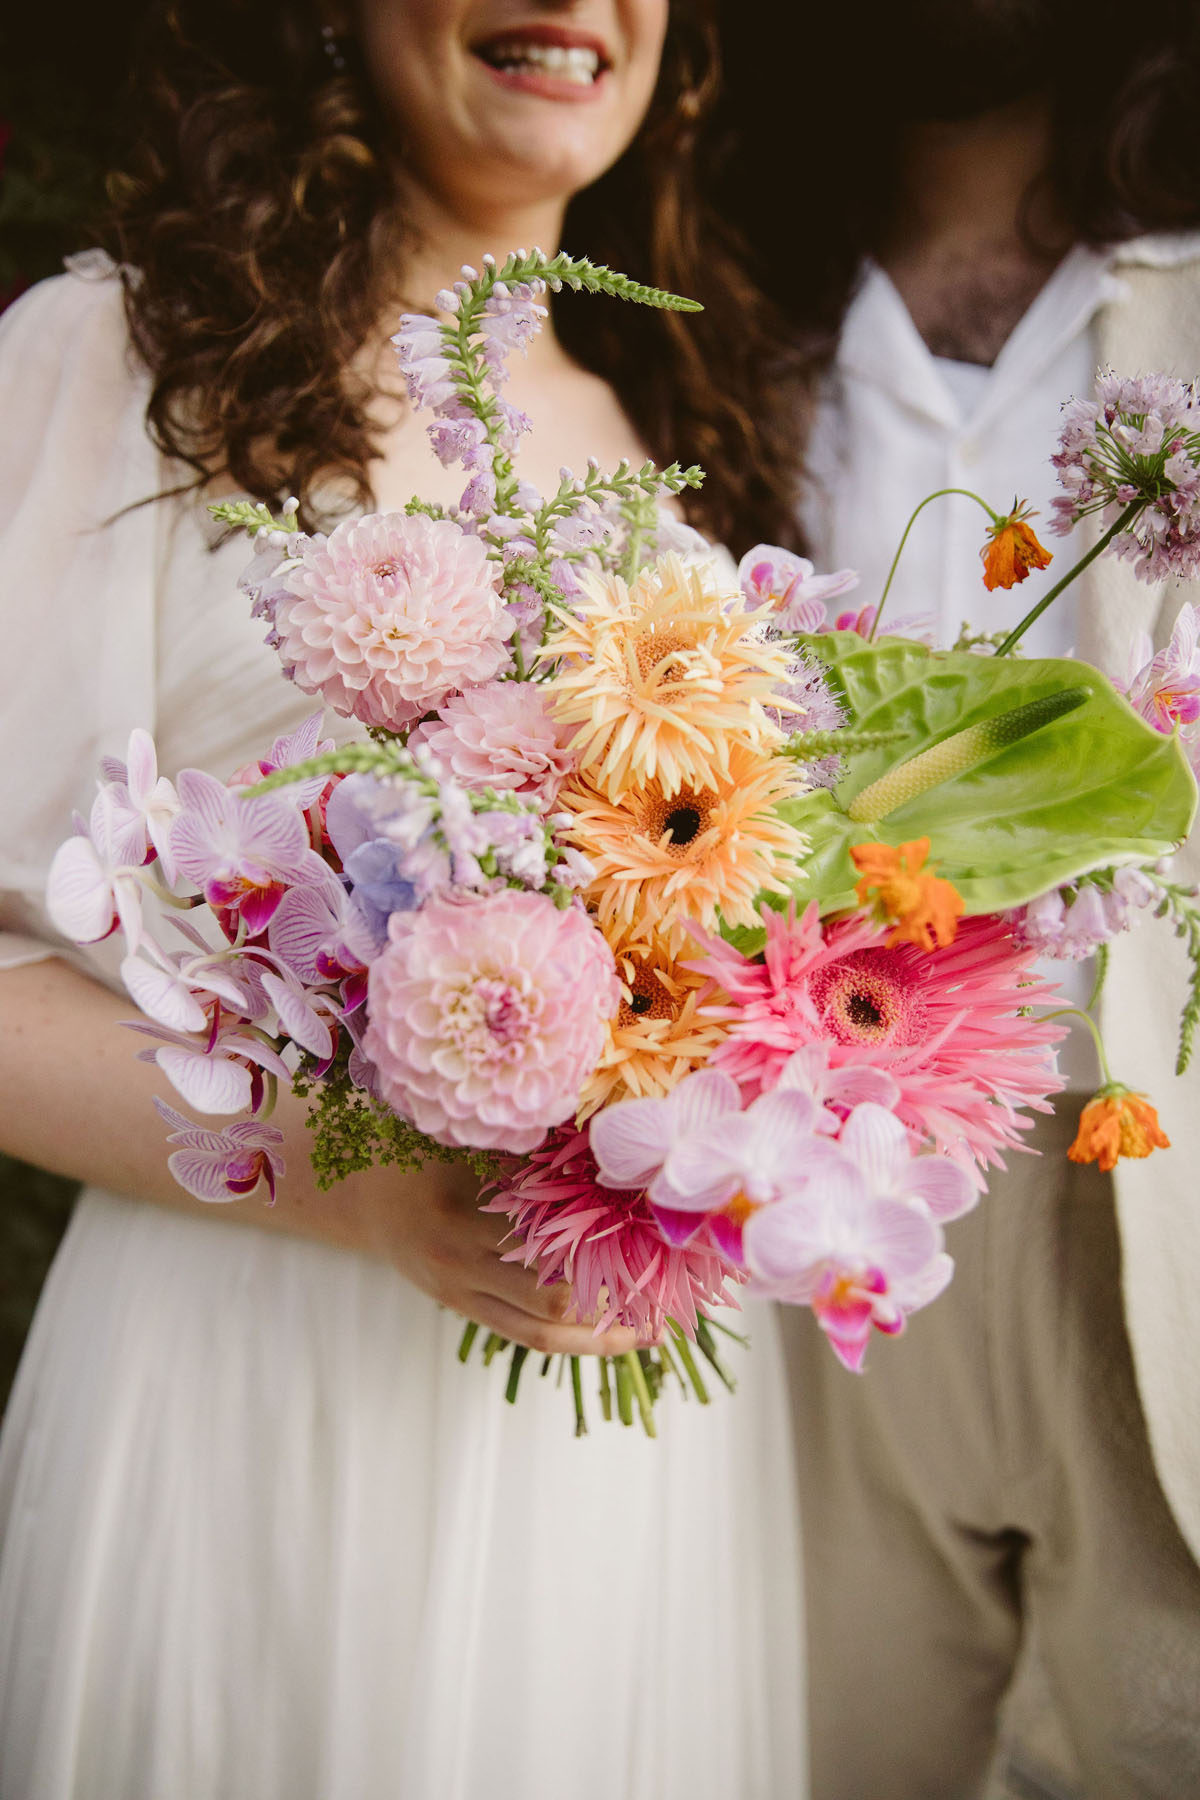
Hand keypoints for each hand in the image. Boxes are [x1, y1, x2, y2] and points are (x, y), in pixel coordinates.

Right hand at [368, 1157, 639, 1357]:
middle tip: (667, 1289)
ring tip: (653, 1329)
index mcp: (460, 1213)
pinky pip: (525, 1337)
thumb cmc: (420, 1155)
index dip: (600, 1242)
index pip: (544, 1239)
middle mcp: (460, 1262)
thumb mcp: (464, 1142)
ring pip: (541, 1332)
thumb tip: (605, 1147)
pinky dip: (573, 1342)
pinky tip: (614, 1335)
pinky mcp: (464, 1310)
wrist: (365, 1200)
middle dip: (611, 1298)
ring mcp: (461, 1294)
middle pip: (549, 1298)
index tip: (652, 1235)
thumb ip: (524, 1150)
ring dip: (600, 1335)